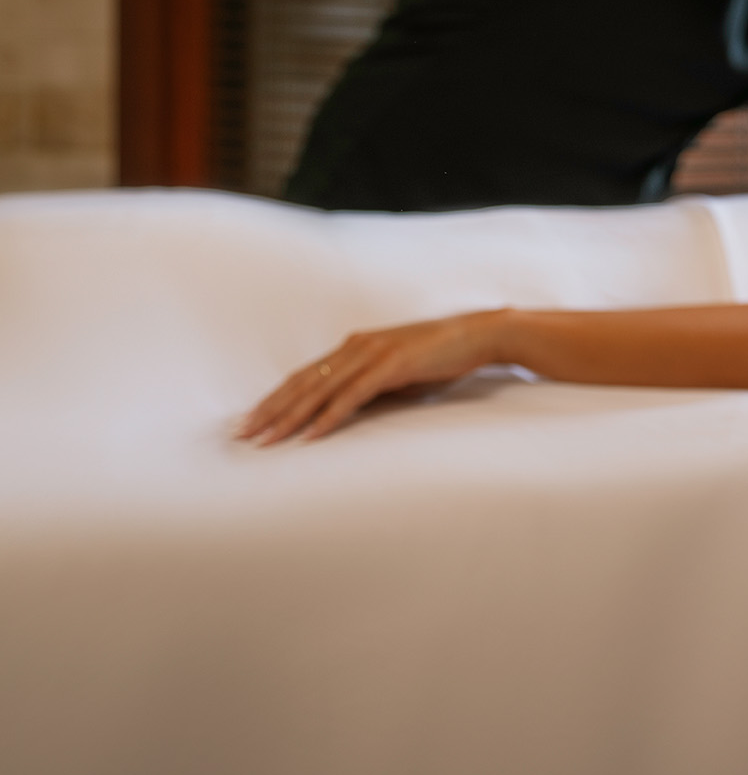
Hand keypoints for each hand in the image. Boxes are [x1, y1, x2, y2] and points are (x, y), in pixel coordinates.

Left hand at [239, 310, 508, 444]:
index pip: (304, 376)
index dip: (275, 399)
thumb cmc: (442, 357)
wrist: (478, 335)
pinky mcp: (391, 365)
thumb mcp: (398, 374)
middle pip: (302, 383)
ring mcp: (372, 354)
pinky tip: (312, 434)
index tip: (251, 420)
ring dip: (290, 417)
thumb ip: (371, 388)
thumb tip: (350, 410)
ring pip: (320, 390)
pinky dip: (330, 416)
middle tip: (242, 434)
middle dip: (270, 410)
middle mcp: (355, 346)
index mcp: (354, 347)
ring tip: (267, 439)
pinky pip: (353, 395)